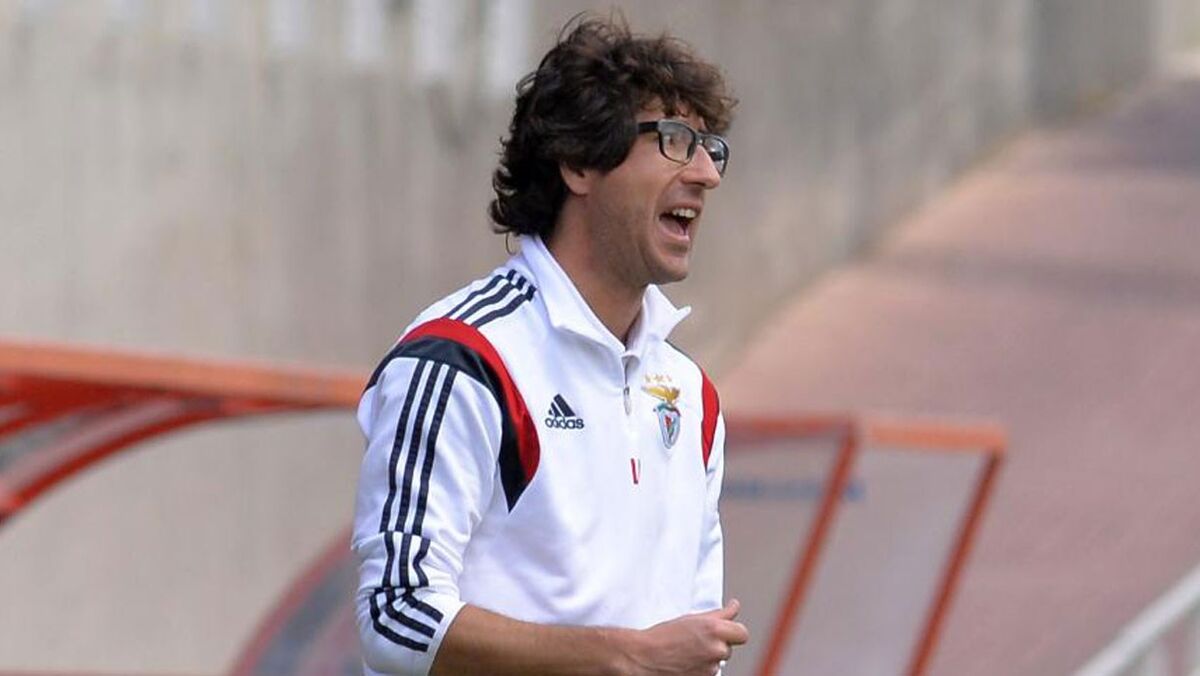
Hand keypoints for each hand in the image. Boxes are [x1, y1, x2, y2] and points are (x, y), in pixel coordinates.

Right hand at [626, 599, 748, 674]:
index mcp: (714, 630)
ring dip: (708, 658)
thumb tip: (734, 606)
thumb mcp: (691, 619)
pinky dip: (700, 669)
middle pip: (728, 648)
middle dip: (717, 645)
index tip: (727, 631)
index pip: (742, 633)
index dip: (734, 632)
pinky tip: (685, 663)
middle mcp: (716, 650)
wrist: (644, 658)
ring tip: (686, 652)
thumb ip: (719, 614)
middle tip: (696, 641)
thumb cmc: (663, 636)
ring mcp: (711, 668)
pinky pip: (709, 673)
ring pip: (718, 662)